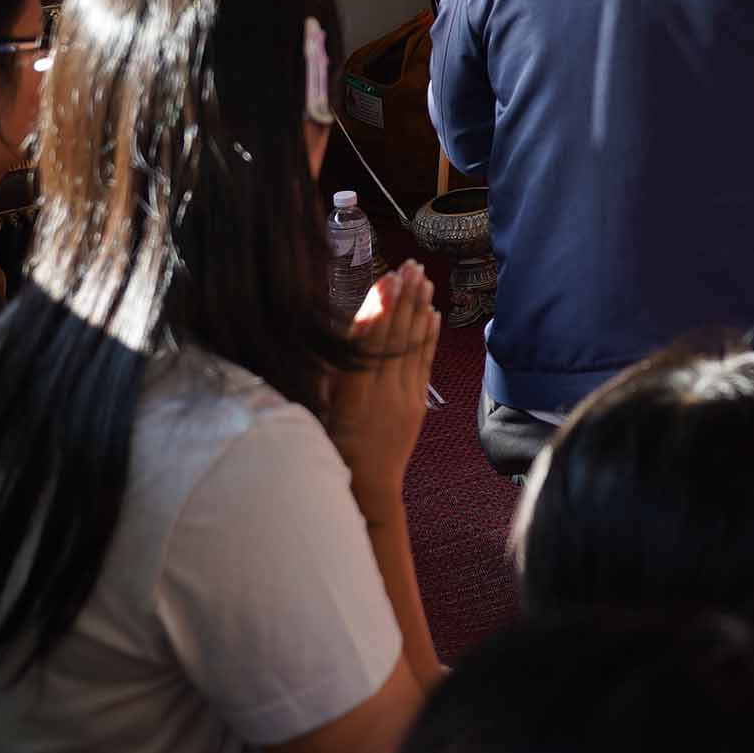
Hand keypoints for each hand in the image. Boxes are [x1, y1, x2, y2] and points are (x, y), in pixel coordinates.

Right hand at [327, 260, 438, 523]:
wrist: (364, 488)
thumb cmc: (329, 450)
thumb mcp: (319, 412)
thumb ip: (331, 373)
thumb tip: (346, 329)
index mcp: (353, 392)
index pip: (371, 339)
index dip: (382, 305)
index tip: (388, 276)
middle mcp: (383, 391)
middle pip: (396, 335)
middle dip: (404, 297)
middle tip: (412, 264)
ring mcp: (404, 397)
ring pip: (413, 345)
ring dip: (419, 309)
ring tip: (424, 279)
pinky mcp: (417, 404)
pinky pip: (424, 364)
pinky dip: (429, 337)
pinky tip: (433, 315)